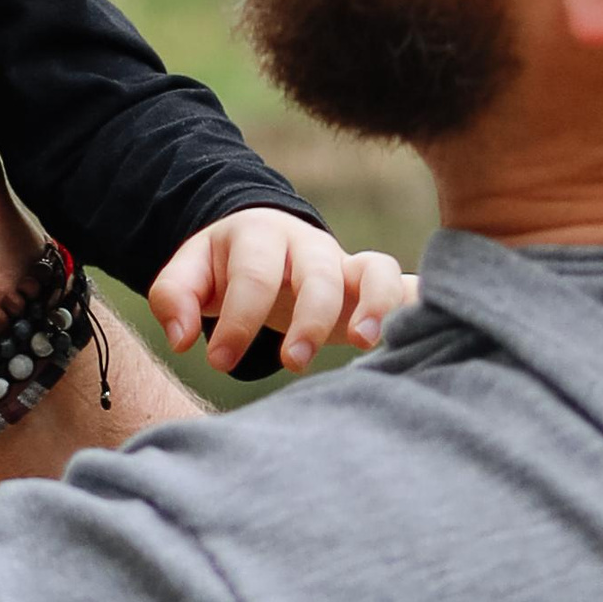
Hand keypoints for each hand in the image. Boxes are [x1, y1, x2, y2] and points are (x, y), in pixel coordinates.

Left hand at [148, 210, 416, 376]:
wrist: (260, 241)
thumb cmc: (223, 268)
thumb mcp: (190, 272)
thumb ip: (176, 297)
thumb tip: (183, 339)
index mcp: (258, 237)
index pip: (253, 276)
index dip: (238, 320)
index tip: (219, 362)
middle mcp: (308, 245)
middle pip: (318, 273)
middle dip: (308, 319)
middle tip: (291, 364)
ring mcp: (344, 261)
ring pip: (374, 269)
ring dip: (374, 305)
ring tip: (364, 344)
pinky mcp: (370, 283)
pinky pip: (405, 284)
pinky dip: (419, 301)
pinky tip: (427, 332)